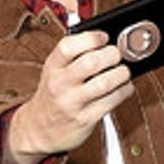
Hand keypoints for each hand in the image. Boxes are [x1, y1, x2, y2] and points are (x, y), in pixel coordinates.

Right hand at [5, 29, 131, 163]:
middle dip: (112, 55)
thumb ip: (73, 53)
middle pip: (90, 63)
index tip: (104, 37)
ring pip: (104, 83)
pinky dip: (124, 91)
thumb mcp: (54, 71)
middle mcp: (60, 84)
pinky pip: (111, 102)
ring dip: (121, 74)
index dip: (91, 38)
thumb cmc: (53, 96)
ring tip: (123, 72)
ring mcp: (72, 103)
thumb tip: (96, 33)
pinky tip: (123, 88)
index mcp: (52, 67)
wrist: (39, 130)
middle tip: (117, 55)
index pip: (68, 46)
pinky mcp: (85, 119)